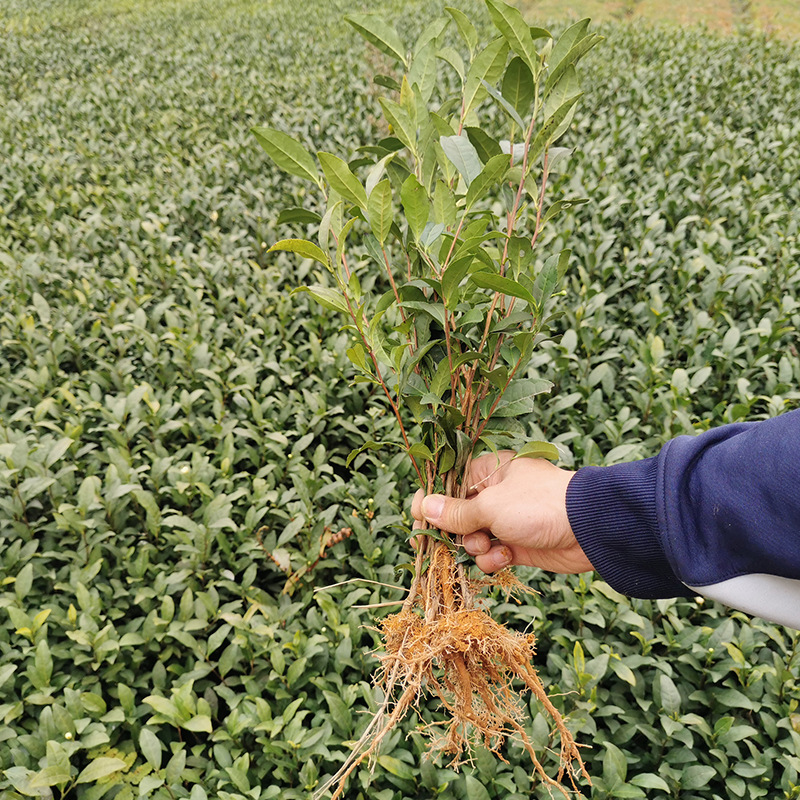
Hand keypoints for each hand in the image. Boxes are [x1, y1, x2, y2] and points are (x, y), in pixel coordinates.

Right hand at [411, 451, 593, 574]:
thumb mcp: (491, 506)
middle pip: (457, 515)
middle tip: (456, 539)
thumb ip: (456, 512)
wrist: (591, 529)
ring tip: (489, 546)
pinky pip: (492, 554)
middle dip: (455, 531)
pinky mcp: (518, 544)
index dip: (431, 502)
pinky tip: (505, 557)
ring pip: (473, 538)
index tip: (418, 518)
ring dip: (476, 547)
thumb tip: (423, 507)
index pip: (448, 484)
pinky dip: (494, 559)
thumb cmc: (539, 505)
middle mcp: (495, 493)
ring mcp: (507, 520)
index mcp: (488, 471)